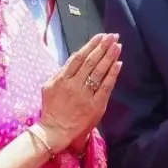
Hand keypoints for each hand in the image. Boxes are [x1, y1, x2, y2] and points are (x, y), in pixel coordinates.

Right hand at [36, 33, 121, 149]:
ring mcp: (85, 95)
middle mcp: (74, 85)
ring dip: (109, 57)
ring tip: (117, 45)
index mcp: (62, 79)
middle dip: (103, 47)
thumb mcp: (49, 87)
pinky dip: (112, 74)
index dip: (91, 45)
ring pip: (98, 72)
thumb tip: (75, 56)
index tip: (100, 36)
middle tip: (112, 36)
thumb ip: (61, 72)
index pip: (79, 58)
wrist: (54, 131)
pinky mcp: (95, 106)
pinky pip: (105, 87)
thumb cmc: (52, 109)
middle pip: (90, 62)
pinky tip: (118, 63)